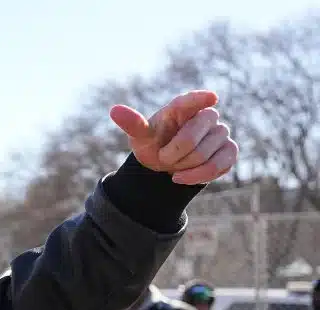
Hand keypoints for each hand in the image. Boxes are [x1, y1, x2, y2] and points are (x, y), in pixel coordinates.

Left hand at [110, 90, 237, 184]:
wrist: (166, 164)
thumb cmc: (154, 144)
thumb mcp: (140, 136)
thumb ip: (133, 124)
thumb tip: (114, 110)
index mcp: (182, 108)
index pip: (192, 101)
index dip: (200, 99)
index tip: (211, 98)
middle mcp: (206, 116)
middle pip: (190, 139)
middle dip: (171, 155)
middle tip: (163, 158)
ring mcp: (220, 132)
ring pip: (203, 155)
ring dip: (182, 167)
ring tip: (175, 164)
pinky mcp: (229, 150)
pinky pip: (217, 166)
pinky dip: (197, 176)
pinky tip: (183, 177)